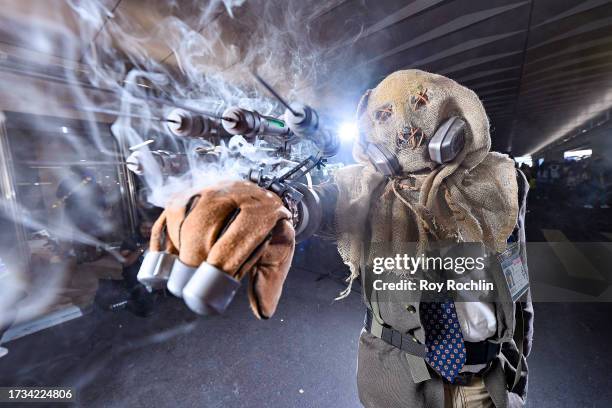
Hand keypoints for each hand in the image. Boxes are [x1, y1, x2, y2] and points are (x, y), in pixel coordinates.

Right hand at [148, 180, 294, 318]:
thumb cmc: (270, 230)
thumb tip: (262, 311)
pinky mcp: (190, 192)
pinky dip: (163, 237)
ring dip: (177, 246)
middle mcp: (233, 192)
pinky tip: (167, 257)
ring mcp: (209, 188)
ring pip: (181, 214)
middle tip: (191, 285)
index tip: (208, 293)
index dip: (218, 268)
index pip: (234, 239)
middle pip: (201, 225)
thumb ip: (270, 281)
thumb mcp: (278, 253)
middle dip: (192, 259)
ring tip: (183, 270)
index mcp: (261, 210)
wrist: (265, 197)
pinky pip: (168, 214)